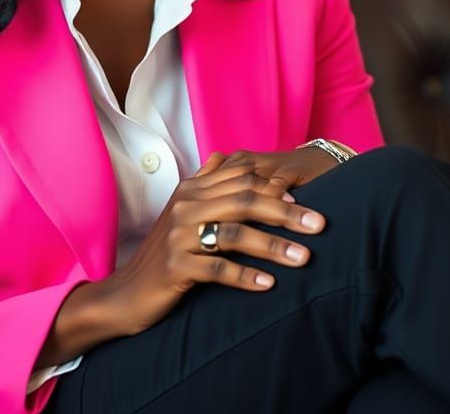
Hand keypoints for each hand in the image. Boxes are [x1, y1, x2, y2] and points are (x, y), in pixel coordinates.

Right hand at [106, 150, 327, 335]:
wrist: (128, 291)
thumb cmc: (166, 252)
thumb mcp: (183, 211)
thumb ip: (206, 183)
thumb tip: (228, 157)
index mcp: (192, 189)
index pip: (240, 179)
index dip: (275, 188)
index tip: (305, 201)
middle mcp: (186, 206)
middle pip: (244, 201)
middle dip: (286, 213)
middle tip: (320, 225)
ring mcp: (179, 236)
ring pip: (234, 233)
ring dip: (273, 245)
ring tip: (304, 258)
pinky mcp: (176, 266)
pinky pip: (217, 268)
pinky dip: (245, 276)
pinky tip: (269, 284)